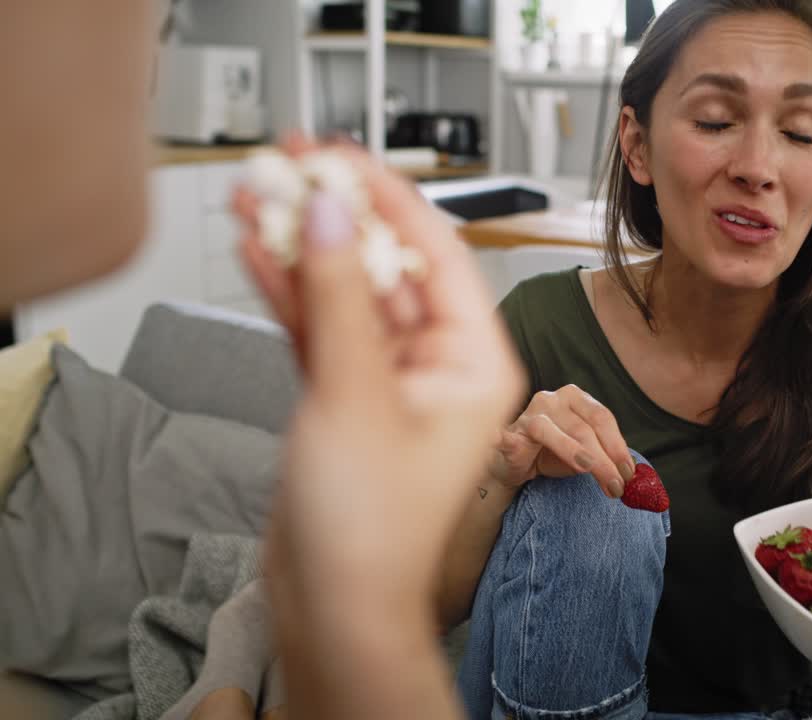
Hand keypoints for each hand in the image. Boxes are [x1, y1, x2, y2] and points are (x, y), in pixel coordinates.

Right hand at [232, 136, 524, 612]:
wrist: (334, 605)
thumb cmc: (370, 528)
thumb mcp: (354, 394)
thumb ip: (341, 298)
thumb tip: (331, 217)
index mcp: (476, 361)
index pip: (438, 253)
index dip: (387, 197)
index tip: (340, 157)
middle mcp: (442, 365)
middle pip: (391, 266)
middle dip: (339, 217)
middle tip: (290, 165)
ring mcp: (394, 381)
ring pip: (351, 292)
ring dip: (306, 247)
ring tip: (260, 196)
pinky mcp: (350, 397)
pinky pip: (326, 327)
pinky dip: (294, 293)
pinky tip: (261, 252)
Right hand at [490, 384, 635, 498]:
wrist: (517, 463)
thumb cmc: (553, 454)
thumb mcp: (586, 455)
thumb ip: (606, 458)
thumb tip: (630, 474)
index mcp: (576, 398)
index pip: (602, 418)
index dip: (617, 446)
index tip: (628, 473)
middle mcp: (553, 399)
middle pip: (583, 428)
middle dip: (603, 459)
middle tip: (616, 485)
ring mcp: (529, 413)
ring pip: (553, 431)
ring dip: (574, 454)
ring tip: (589, 472)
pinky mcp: (510, 433)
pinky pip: (515, 440)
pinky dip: (519, 448)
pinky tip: (527, 459)